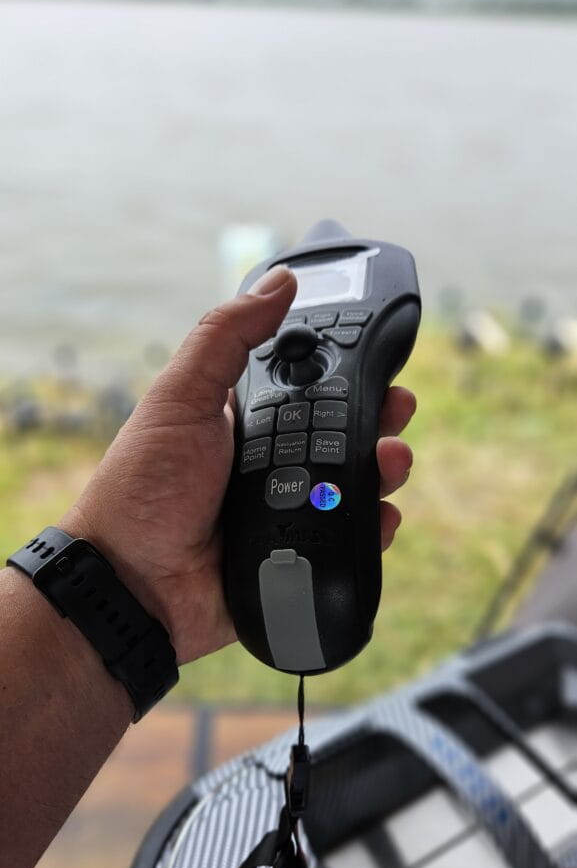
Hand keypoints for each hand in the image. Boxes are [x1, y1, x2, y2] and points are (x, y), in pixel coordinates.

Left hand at [60, 266, 414, 665]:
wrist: (134, 585)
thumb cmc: (144, 488)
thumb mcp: (180, 398)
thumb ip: (226, 337)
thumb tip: (278, 282)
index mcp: (246, 421)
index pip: (311, 388)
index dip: (348, 374)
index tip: (379, 362)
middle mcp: (272, 463)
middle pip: (344, 435)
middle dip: (379, 420)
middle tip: (397, 412)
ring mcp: (290, 511)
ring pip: (356, 485)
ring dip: (384, 469)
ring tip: (390, 463)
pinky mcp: (301, 555)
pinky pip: (351, 538)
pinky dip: (374, 528)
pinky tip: (381, 517)